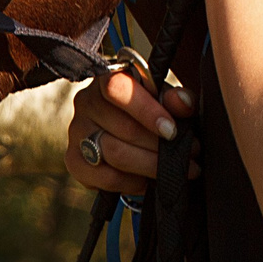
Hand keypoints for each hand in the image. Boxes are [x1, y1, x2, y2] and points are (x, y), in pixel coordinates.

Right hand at [64, 66, 196, 197]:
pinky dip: (132, 182)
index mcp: (106, 79)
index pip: (116, 88)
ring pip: (115, 153)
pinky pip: (105, 176)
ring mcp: (77, 132)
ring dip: (150, 165)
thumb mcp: (165, 100)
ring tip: (173, 168)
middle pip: (123, 128)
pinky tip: (146, 179)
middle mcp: (86, 103)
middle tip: (188, 154)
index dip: (146, 110)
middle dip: (160, 146)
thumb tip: (183, 103)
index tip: (172, 130)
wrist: (128, 134)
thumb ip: (176, 99)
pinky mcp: (74, 160)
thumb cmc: (147, 111)